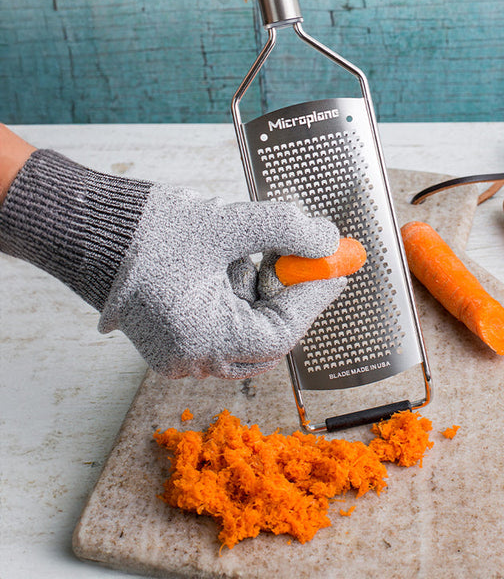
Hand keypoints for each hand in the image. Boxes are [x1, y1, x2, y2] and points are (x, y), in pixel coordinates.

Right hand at [0, 149, 344, 378]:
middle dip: (291, 296)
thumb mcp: (227, 226)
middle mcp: (191, 357)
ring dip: (264, 292)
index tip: (335, 268)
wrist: (89, 228)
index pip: (281, 332)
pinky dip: (242, 293)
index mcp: (202, 341)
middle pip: (268, 338)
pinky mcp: (178, 333)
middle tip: (308, 260)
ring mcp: (182, 349)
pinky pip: (226, 321)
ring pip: (249, 328)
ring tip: (255, 251)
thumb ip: (284, 230)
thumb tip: (325, 240)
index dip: (313, 297)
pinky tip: (234, 261)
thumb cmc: (144, 233)